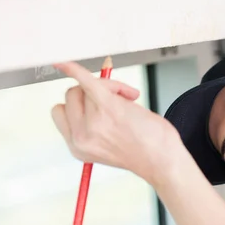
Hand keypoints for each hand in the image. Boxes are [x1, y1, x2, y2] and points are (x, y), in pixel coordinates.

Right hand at [51, 62, 183, 185]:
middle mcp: (80, 136)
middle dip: (93, 92)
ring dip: (110, 86)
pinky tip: (64, 64)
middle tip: (120, 101)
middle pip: (72, 95)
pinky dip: (76, 70)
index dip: (79, 105)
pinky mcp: (107, 107)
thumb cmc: (147, 151)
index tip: (97, 108)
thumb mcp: (109, 146)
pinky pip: (85, 81)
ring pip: (87, 85)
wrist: (163, 161)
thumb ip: (94, 126)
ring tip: (130, 100)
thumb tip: (89, 92)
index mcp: (77, 147)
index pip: (61, 112)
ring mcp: (92, 122)